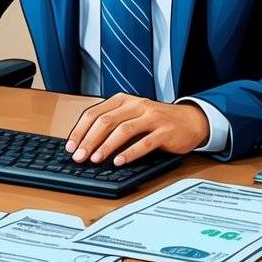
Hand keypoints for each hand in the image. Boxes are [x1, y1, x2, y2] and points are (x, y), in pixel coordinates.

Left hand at [65, 96, 209, 165]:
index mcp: (123, 100)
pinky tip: (120, 161)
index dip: (80, 130)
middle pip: (106, 121)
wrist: (190, 121)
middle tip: (79, 156)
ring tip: (96, 159)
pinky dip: (130, 153)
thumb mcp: (132, 116)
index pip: (94, 113)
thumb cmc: (156, 121)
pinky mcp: (165, 131)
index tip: (71, 146)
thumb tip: (85, 143)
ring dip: (107, 146)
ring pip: (123, 130)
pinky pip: (145, 142)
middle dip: (90, 140)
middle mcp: (136, 105)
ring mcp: (152, 117)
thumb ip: (112, 124)